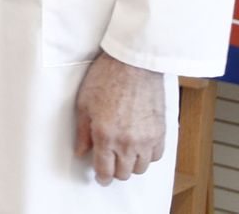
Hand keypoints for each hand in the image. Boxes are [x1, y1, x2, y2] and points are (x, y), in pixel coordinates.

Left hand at [73, 51, 165, 183]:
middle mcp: (127, 141)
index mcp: (105, 135)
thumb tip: (81, 152)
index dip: (101, 177)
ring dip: (131, 164)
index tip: (100, 177)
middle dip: (115, 171)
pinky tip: (138, 146)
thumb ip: (82, 133)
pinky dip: (147, 156)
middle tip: (109, 162)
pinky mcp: (161, 132)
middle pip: (124, 173)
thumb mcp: (83, 105)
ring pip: (141, 168)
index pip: (105, 170)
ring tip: (122, 153)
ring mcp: (147, 138)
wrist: (133, 64)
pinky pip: (156, 156)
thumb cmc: (105, 79)